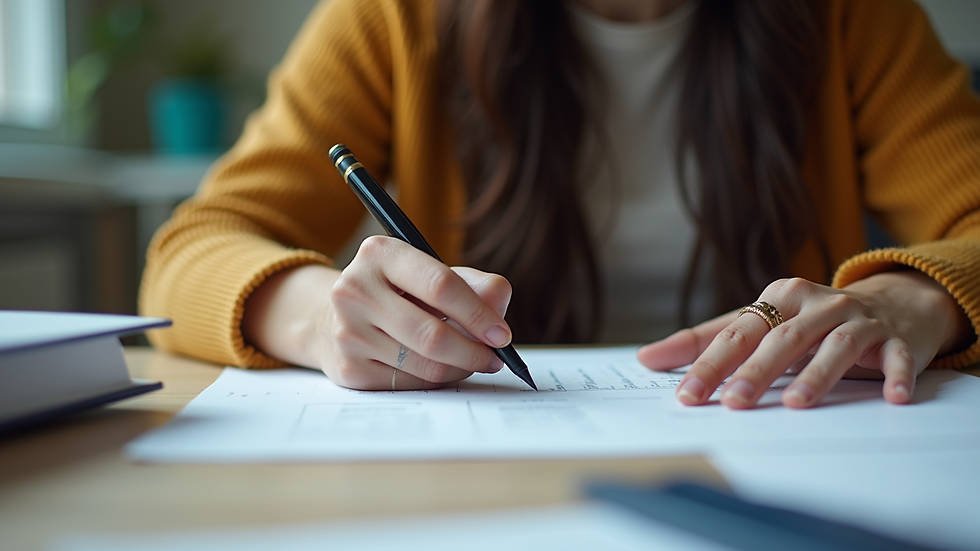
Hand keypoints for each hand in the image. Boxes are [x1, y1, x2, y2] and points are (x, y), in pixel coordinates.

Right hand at [243, 236, 512, 389]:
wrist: (337, 318)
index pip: (440, 284)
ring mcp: (347, 331)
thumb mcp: (435, 275)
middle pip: (432, 334)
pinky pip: (410, 383)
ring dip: (459, 369)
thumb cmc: (401, 294)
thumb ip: (476, 284)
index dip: (478, 313)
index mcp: (380, 253)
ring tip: (473, 361)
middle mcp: (355, 289)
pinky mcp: (348, 368)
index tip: (502, 334)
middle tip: (496, 359)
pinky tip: (441, 368)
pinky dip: (435, 380)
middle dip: (474, 352)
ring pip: (424, 364)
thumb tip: (499, 305)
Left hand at [637, 271, 971, 408]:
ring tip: (796, 404)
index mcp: (779, 298)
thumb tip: (646, 358)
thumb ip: (707, 341)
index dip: (710, 364)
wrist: (894, 302)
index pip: (737, 333)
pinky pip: (896, 357)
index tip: (687, 395)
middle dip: (755, 371)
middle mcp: (817, 304)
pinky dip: (895, 375)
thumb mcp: (761, 322)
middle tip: (732, 402)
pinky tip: (892, 396)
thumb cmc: (812, 319)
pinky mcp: (896, 338)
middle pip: (781, 338)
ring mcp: (858, 319)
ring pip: (835, 345)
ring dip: (816, 374)